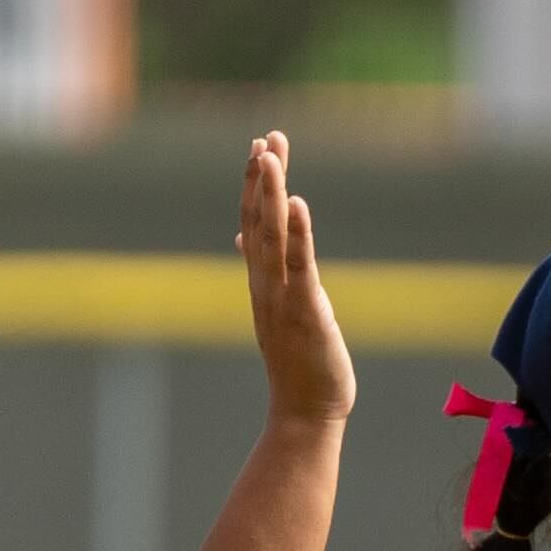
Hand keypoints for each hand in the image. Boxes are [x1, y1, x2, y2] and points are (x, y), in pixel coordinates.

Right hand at [239, 131, 355, 427]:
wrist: (304, 413)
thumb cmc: (299, 364)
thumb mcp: (279, 310)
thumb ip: (266, 271)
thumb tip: (245, 239)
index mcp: (262, 283)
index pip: (253, 223)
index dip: (254, 184)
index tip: (260, 146)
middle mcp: (266, 284)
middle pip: (257, 221)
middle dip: (261, 177)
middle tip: (266, 137)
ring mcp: (282, 297)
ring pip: (272, 236)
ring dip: (270, 193)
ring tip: (270, 154)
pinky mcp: (306, 311)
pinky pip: (299, 266)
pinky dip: (297, 233)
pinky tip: (297, 203)